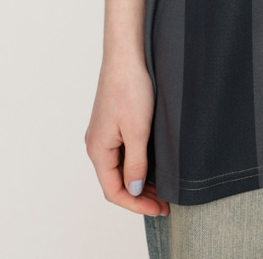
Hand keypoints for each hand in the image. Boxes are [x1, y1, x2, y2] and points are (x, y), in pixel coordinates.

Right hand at [84, 55, 170, 215]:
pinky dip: (137, 164)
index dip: (136, 204)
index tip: (159, 209)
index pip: (113, 191)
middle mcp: (97, 144)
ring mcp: (104, 133)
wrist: (127, 54)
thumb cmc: (130, 87)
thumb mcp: (138, 131)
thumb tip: (135, 189)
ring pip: (120, 167)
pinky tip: (153, 165)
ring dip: (139, 180)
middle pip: (116, 181)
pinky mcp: (113, 123)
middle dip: (140, 195)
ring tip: (162, 188)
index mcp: (98, 150)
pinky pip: (123, 153)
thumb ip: (136, 164)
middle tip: (165, 202)